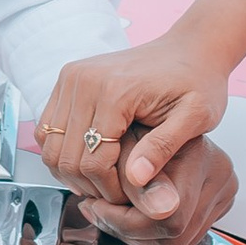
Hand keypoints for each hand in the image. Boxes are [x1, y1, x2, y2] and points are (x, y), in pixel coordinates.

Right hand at [36, 39, 237, 244]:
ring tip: (104, 179)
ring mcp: (72, 78)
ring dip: (72, 171)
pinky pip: (48, 129)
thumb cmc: (197, 81)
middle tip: (117, 193)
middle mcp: (85, 80)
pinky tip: (91, 159)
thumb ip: (164, 147)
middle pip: (66, 157)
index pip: (93, 161)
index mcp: (115, 90)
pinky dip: (63, 152)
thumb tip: (136, 178)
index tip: (132, 195)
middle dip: (89, 185)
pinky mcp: (68, 80)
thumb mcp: (196, 117)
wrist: (191, 49)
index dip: (109, 189)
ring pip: (51, 146)